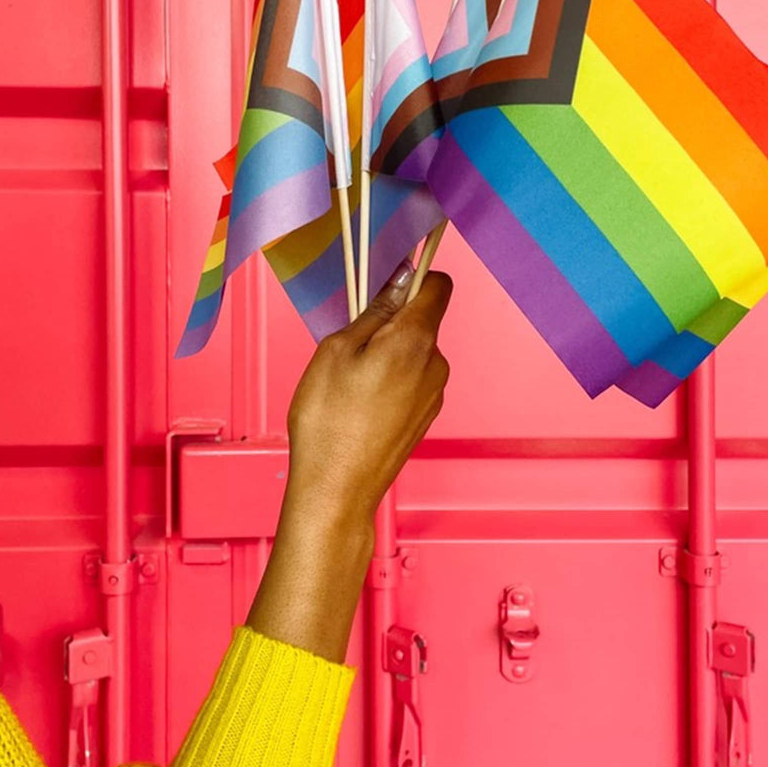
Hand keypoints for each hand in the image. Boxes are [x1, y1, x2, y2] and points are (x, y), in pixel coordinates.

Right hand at [286, 266, 452, 522]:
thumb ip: (375, 309)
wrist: (336, 490)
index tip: (385, 283)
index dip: (414, 276)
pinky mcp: (424, 417)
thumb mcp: (337, 349)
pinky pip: (411, 380)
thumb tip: (400, 279)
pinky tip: (359, 402)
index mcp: (416, 340)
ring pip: (414, 352)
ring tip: (349, 381)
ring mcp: (433, 394)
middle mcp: (435, 365)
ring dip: (388, 353)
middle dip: (390, 320)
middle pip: (423, 320)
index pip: (438, 285)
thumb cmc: (329, 422)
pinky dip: (390, 380)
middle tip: (349, 343)